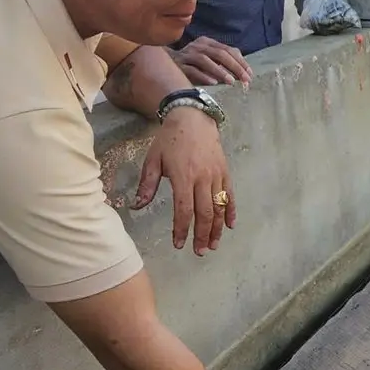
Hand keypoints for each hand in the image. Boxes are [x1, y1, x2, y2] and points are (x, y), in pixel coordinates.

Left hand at [134, 106, 233, 252]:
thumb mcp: (153, 160)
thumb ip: (147, 185)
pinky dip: (231, 211)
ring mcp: (216, 175)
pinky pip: (230, 195)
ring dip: (217, 229)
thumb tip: (137, 206)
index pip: (184, 210)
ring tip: (213, 245)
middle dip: (202, 235)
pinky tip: (230, 226)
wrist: (192, 118)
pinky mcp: (225, 172)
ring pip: (219, 207)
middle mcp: (203, 178)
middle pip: (205, 213)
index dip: (182, 229)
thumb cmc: (169, 140)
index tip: (178, 243)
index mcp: (183, 177)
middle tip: (199, 251)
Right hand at [172, 37, 251, 85]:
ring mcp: (187, 55)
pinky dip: (203, 76)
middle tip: (244, 79)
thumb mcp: (209, 60)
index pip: (228, 50)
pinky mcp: (178, 66)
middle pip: (219, 54)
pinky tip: (213, 83)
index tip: (250, 74)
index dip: (240, 62)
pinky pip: (192, 70)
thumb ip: (224, 62)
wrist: (164, 64)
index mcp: (207, 42)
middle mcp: (198, 46)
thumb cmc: (192, 64)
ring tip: (231, 81)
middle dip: (234, 67)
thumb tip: (244, 72)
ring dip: (219, 71)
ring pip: (205, 60)